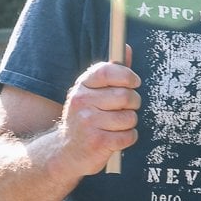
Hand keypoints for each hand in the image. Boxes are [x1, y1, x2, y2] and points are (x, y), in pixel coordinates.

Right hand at [59, 53, 139, 173]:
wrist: (66, 152)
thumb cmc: (86, 119)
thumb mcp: (92, 93)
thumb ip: (111, 72)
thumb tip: (125, 48)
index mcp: (82, 86)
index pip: (108, 71)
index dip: (127, 75)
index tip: (134, 82)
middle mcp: (82, 102)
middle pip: (126, 96)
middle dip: (133, 103)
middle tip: (126, 108)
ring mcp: (89, 122)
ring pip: (130, 117)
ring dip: (130, 123)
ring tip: (117, 126)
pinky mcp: (98, 142)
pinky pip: (129, 136)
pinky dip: (128, 138)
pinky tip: (116, 139)